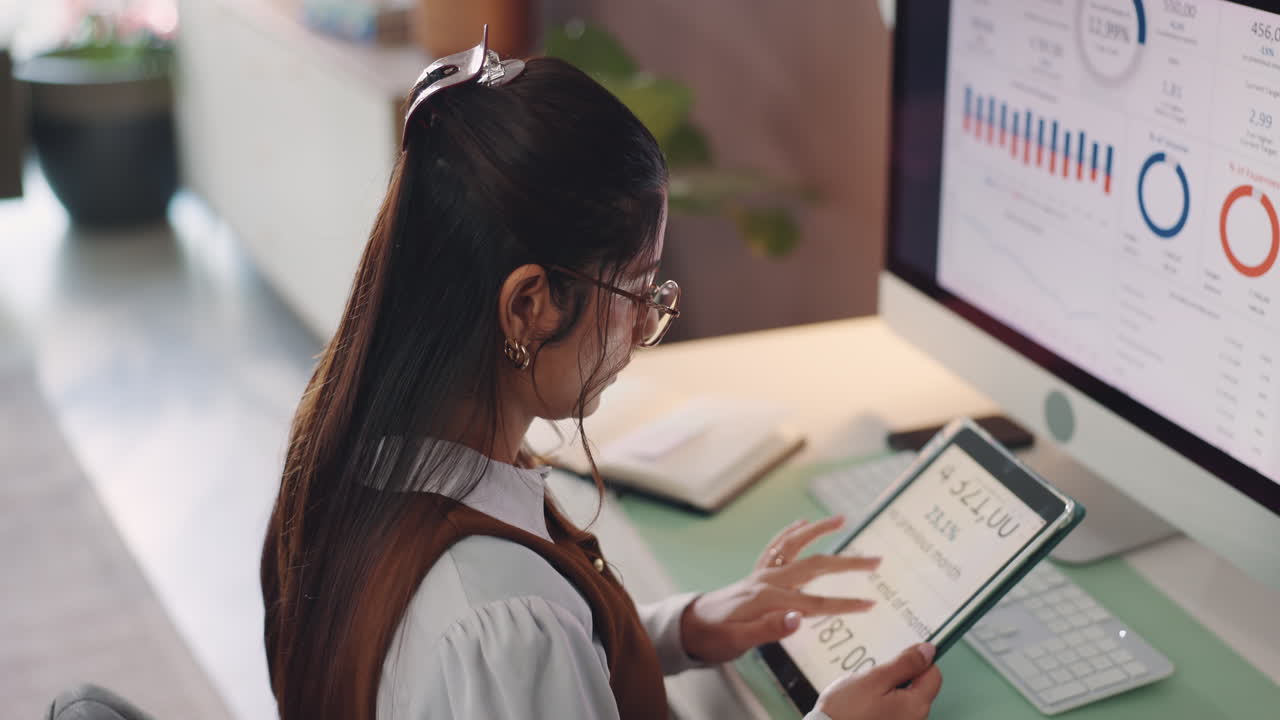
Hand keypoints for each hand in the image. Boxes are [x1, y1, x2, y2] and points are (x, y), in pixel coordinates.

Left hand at [679, 516, 879, 663]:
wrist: (690, 627)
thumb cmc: (714, 637)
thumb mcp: (739, 641)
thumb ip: (769, 629)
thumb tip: (799, 619)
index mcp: (768, 599)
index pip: (816, 604)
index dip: (845, 605)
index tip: (870, 604)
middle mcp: (767, 579)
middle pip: (815, 566)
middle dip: (848, 563)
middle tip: (876, 560)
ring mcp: (762, 572)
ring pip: (795, 545)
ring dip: (819, 530)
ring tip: (841, 518)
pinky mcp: (757, 572)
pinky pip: (776, 546)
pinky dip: (790, 533)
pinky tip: (802, 523)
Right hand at [814, 643, 941, 719]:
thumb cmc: (847, 710)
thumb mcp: (874, 679)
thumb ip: (904, 664)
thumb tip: (928, 651)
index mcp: (916, 706)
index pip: (933, 674)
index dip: (917, 662)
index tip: (898, 658)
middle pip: (919, 688)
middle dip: (899, 677)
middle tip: (874, 679)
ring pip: (905, 699)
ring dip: (889, 691)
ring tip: (865, 694)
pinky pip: (894, 711)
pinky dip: (882, 705)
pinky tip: (865, 706)